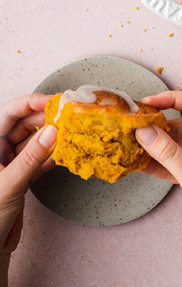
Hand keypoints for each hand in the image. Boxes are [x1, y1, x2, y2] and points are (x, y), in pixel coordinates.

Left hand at [0, 93, 54, 259]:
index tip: (52, 101)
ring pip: (33, 140)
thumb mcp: (9, 185)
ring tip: (68, 132)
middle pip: (23, 124)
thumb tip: (51, 132)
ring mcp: (10, 164)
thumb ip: (31, 158)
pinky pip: (39, 158)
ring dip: (50, 137)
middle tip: (65, 116)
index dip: (29, 103)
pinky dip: (51, 155)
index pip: (8, 114)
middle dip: (44, 119)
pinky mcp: (21, 177)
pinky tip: (63, 152)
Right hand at [137, 92, 181, 286]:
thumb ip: (167, 151)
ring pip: (173, 144)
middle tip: (133, 126)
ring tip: (129, 143)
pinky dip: (155, 162)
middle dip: (158, 127)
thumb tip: (144, 130)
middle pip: (181, 124)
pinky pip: (170, 161)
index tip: (148, 101)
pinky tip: (136, 162)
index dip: (172, 99)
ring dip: (154, 146)